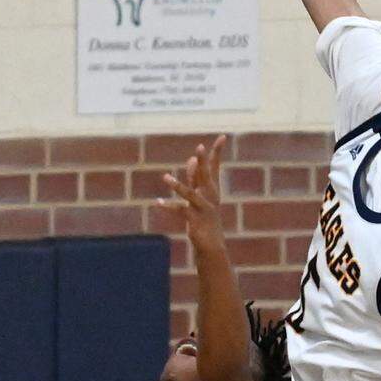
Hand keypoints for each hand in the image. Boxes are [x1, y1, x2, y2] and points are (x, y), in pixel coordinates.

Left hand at [160, 135, 226, 253]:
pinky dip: (168, 207)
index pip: (215, 167)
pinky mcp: (195, 220)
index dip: (218, 152)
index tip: (223, 136)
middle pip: (206, 176)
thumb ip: (195, 177)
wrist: (212, 244)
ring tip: (164, 177)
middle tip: (199, 147)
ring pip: (190, 194)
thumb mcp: (200, 195)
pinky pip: (180, 211)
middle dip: (203, 162)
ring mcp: (203, 208)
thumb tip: (192, 159)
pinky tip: (157, 203)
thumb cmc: (205, 218)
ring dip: (177, 186)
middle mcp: (210, 197)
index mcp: (212, 189)